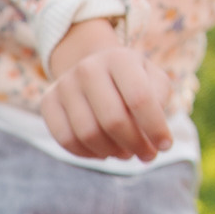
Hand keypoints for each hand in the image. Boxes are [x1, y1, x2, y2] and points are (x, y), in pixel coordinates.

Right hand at [41, 22, 171, 161]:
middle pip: (113, 120)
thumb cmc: (131, 81)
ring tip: (126, 152)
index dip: (155, 128)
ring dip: (113, 152)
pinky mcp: (48, 102)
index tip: (166, 146)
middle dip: (135, 144)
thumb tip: (153, 131)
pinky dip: (88, 154)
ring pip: (89, 134)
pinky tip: (104, 152)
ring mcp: (64, 85)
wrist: (93, 69)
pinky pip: (66, 140)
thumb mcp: (153, 80)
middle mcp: (88, 68)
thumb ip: (160, 100)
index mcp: (119, 58)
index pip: (140, 99)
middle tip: (147, 155)